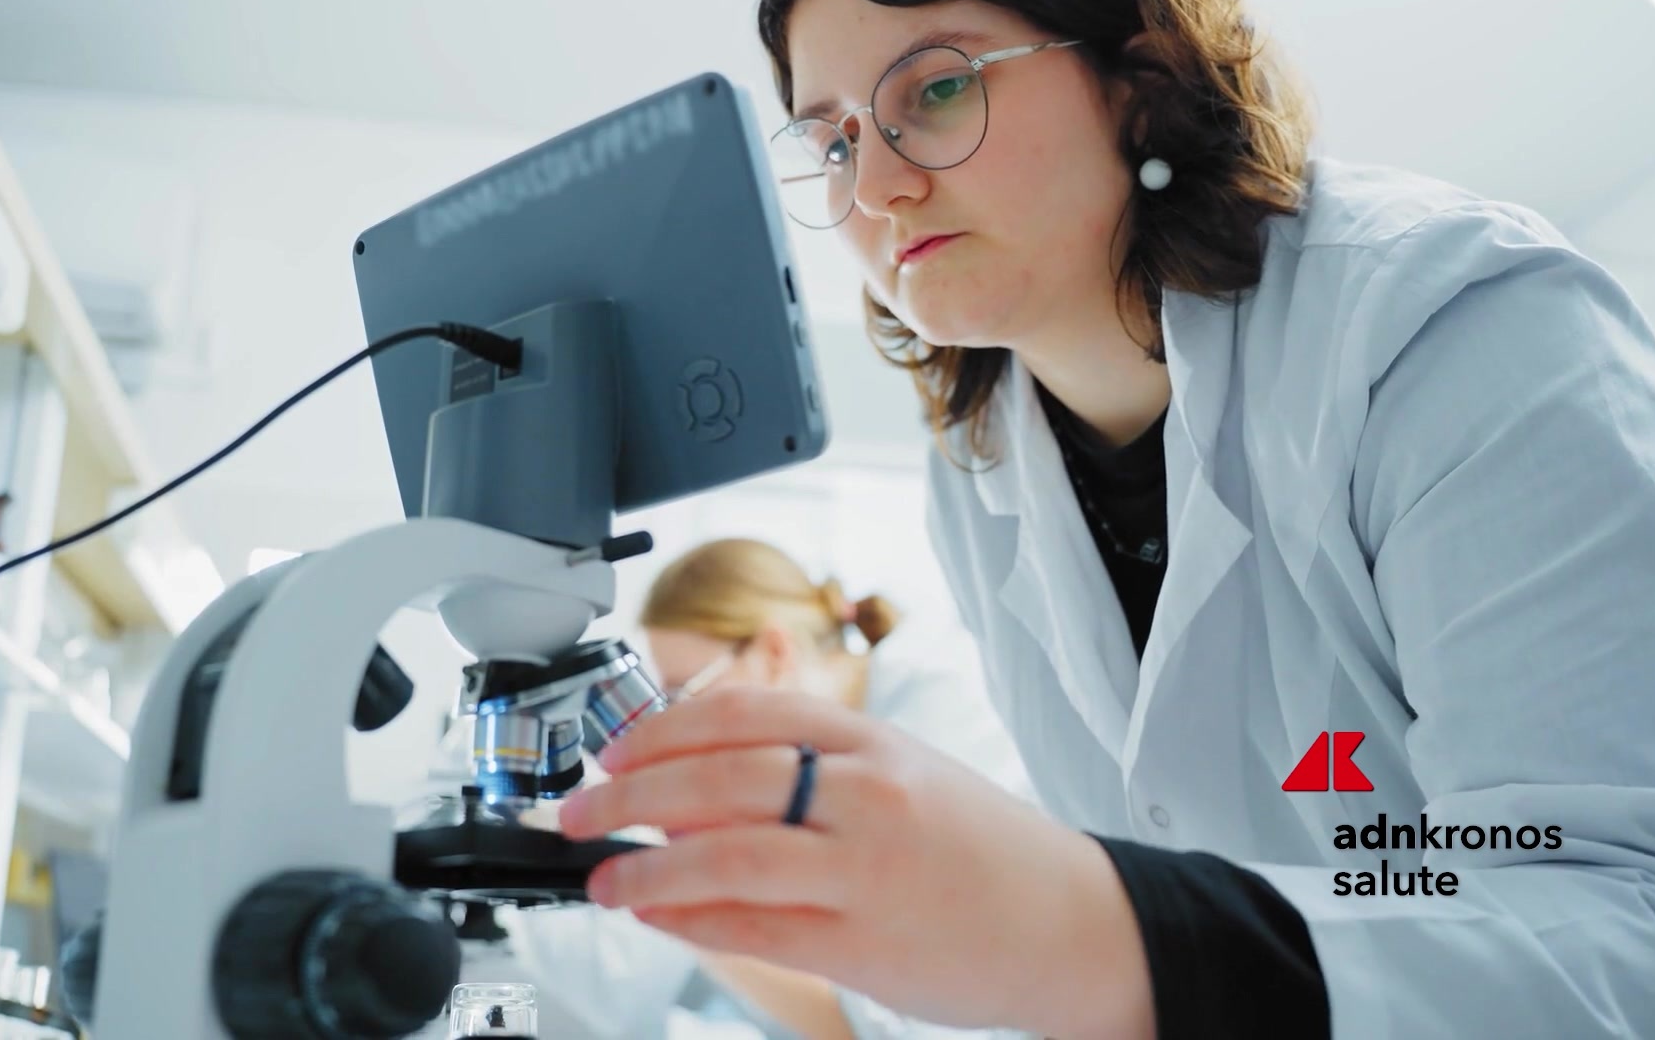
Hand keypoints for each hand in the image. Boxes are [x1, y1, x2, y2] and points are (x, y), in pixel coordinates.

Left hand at [555, 687, 1154, 1038]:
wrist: (1075, 923)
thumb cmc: (983, 850)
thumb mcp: (905, 774)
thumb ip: (812, 771)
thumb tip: (699, 785)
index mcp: (873, 740)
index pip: (745, 714)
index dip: (663, 729)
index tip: (614, 749)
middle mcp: (867, 792)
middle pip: (721, 775)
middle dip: (631, 792)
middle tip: (580, 810)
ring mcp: (866, 867)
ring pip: (729, 853)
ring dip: (648, 867)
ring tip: (604, 879)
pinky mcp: (866, 941)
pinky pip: (758, 927)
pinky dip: (695, 921)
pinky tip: (660, 917)